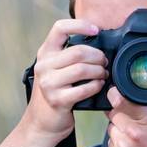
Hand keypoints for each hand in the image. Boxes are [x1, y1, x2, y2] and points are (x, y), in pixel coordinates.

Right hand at [21, 19, 107, 143]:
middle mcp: (44, 66)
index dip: (80, 25)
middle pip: (78, 51)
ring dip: (99, 71)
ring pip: (83, 69)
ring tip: (102, 74)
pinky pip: (84, 88)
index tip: (95, 30)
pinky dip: (96, 86)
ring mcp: (49, 83)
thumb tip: (97, 42)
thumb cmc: (55, 91)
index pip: (59, 28)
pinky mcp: (57, 99)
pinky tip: (98, 86)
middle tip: (104, 62)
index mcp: (45, 53)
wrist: (42, 121)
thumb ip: (69, 55)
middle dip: (98, 56)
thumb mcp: (56, 68)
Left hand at [106, 65, 146, 146]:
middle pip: (112, 112)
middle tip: (135, 119)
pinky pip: (110, 143)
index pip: (118, 99)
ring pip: (110, 127)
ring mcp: (122, 146)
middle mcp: (132, 132)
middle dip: (120, 112)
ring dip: (118, 128)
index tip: (119, 94)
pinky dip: (117, 143)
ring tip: (135, 135)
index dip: (116, 94)